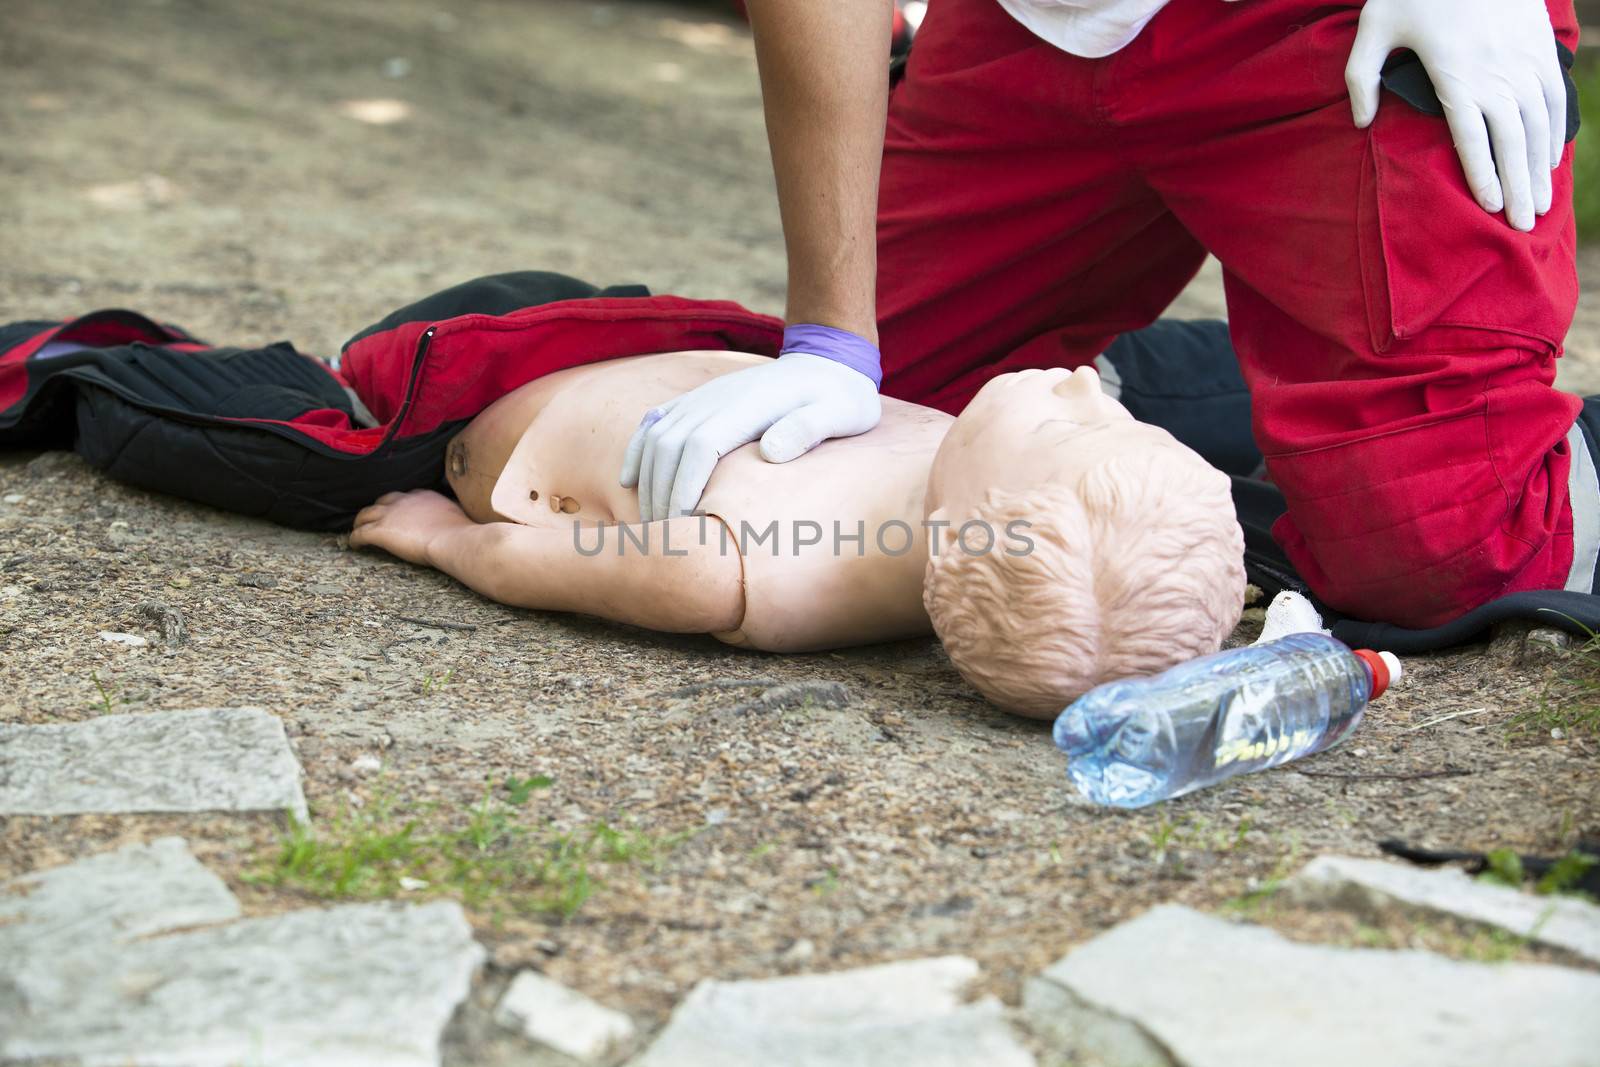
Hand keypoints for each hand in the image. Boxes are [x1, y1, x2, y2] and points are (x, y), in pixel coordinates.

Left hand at [350, 490, 472, 565]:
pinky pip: (360, 534)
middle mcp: (403, 500)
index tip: (397, 513)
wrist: (453, 539)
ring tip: (358, 530)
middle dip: (377, 510)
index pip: (403, 497)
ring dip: (360, 522)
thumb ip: (450, 513)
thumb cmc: (462, 531)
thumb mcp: (457, 514)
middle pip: (382, 501)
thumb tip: (458, 518)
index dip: (398, 505)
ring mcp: (389, 515)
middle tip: (374, 520)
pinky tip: (354, 545)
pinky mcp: (380, 531)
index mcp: (421, 496)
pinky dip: (355, 539)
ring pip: (365, 515)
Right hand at [619, 353, 880, 521]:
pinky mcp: (699, 400)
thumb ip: (809, 428)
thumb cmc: (841, 398)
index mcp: (749, 404)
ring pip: (656, 436)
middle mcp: (718, 397)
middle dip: (661, 494)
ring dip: (647, 480)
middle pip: (669, 445)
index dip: (684, 486)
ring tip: (652, 523)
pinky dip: (637, 452)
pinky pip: (655, 422)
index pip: (700, 446)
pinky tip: (629, 481)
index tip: (682, 524)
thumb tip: (771, 452)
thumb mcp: (843, 411)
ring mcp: (705, 396)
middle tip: (665, 538)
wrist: (829, 361)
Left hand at [1345, 0, 1563, 231]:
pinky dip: (1556, 132)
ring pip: (1539, 124)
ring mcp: (1525, 58)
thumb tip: (1361, 124)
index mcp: (1456, 72)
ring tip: (1539, 206)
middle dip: (1520, 186)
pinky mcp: (1540, 47)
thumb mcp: (1374, 26)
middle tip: (1522, 227)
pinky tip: (1550, 160)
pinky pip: (1555, 97)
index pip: (1472, 135)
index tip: (1490, 207)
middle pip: (1513, 139)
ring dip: (1541, 167)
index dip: (1484, 174)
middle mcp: (1497, 70)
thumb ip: (1361, 78)